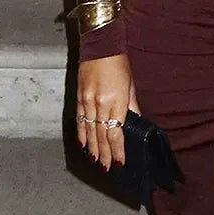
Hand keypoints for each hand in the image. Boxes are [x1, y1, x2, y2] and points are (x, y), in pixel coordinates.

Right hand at [76, 53, 141, 169]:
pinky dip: (81, 134)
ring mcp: (87, 101)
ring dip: (93, 148)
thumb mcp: (130, 86)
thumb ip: (131, 107)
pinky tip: (83, 145)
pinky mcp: (79, 96)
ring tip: (96, 162)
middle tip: (106, 168)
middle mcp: (100, 103)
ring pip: (90, 130)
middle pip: (102, 135)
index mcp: (116, 101)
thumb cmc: (119, 64)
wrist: (100, 46)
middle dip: (105, 154)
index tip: (119, 162)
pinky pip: (80, 120)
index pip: (116, 132)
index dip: (117, 150)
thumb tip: (134, 123)